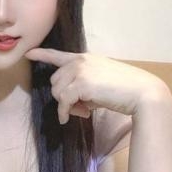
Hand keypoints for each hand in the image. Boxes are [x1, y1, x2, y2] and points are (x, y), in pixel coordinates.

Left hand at [25, 48, 168, 123]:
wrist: (142, 92)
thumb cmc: (126, 90)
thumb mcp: (101, 84)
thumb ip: (84, 88)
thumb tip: (74, 105)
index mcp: (85, 58)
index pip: (58, 55)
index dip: (42, 54)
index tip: (29, 54)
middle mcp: (80, 61)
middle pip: (55, 81)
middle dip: (63, 97)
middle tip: (81, 108)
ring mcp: (80, 71)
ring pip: (57, 92)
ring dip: (66, 106)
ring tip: (85, 111)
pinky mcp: (82, 84)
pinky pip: (63, 101)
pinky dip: (64, 112)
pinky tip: (72, 118)